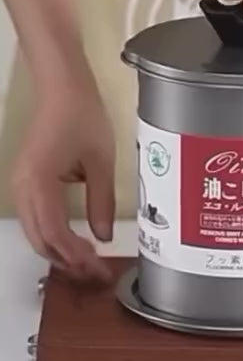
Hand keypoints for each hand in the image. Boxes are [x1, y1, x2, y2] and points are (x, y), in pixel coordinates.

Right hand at [12, 85, 114, 282]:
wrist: (62, 88)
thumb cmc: (82, 116)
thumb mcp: (101, 161)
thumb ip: (102, 201)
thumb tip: (103, 236)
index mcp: (40, 182)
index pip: (56, 232)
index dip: (77, 256)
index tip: (99, 268)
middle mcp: (23, 187)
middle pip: (40, 239)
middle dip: (67, 261)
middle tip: (95, 273)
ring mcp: (20, 184)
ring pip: (34, 231)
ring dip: (58, 251)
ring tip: (86, 262)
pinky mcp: (25, 181)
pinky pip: (34, 218)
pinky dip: (51, 235)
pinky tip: (72, 241)